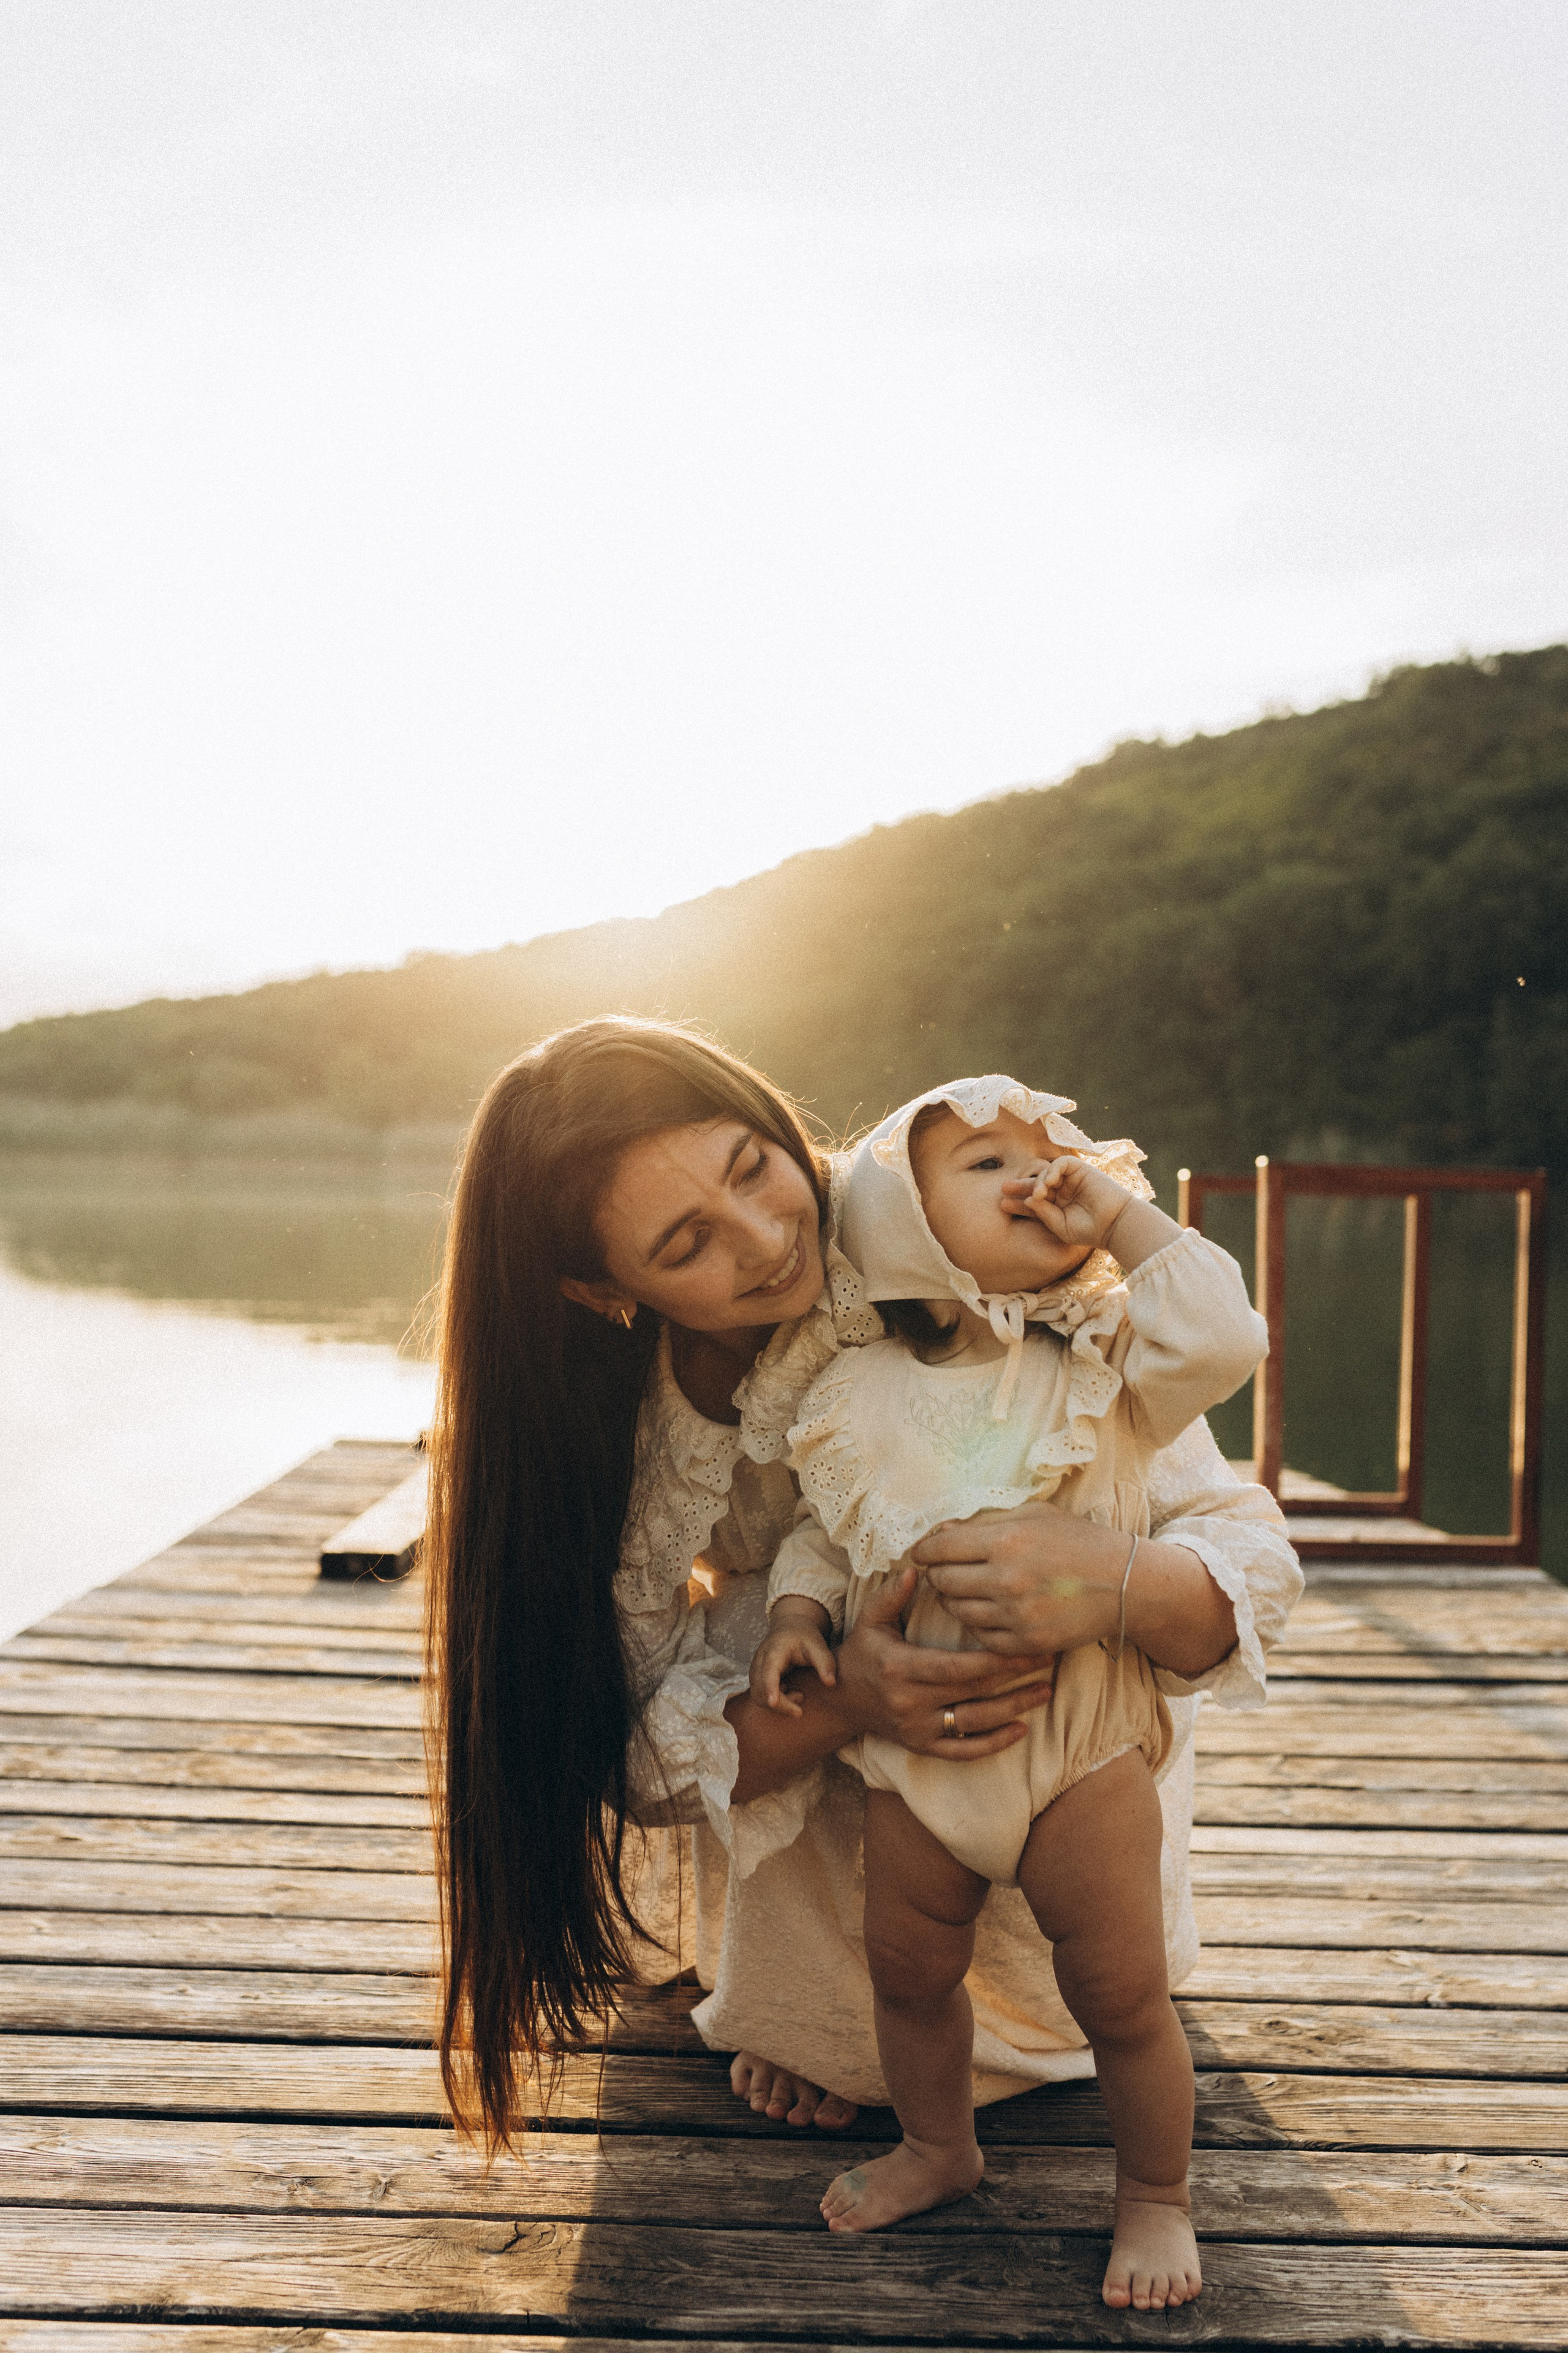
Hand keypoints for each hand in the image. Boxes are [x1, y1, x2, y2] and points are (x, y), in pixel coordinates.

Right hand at [751, 1606, 836, 1717]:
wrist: (790, 1627)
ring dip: (778, 1704)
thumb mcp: (818, 1646)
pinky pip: (759, 1696)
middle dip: (781, 1703)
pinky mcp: (757, 1678)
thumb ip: (825, 1663)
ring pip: (758, 1696)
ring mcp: (755, 1670)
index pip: (768, 1672)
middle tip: (802, 1698)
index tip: (773, 1703)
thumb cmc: (804, 1637)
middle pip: (761, 1690)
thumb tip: (831, 1683)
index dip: (769, 1688)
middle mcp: (760, 1661)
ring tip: (799, 1695)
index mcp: (774, 1651)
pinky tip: (789, 1692)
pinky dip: (774, 1701)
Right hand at [833, 1564, 1056, 1759]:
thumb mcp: (870, 1620)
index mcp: (900, 1668)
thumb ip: (890, 1595)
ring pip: (974, 1723)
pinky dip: (994, 1744)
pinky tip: (1022, 1729)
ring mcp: (917, 1729)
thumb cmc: (862, 1652)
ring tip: (1046, 1691)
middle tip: (1049, 1657)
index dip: (994, 1658)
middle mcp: (910, 1702)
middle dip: (1014, 1676)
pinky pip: (963, 1751)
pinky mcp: (922, 1747)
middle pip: (973, 1691)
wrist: (841, 1702)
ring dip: (1014, 1708)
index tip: (1025, 1642)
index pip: (956, 1666)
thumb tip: (914, 1570)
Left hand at [912, 1501, 1238, 1677]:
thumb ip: (985, 1521)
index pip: (940, 1547)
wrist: (1124, 1582)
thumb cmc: (1077, 1541)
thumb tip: (939, 1531)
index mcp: (1006, 1539)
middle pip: (944, 1581)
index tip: (921, 1553)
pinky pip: (982, 1636)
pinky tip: (989, 1611)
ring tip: (966, 1590)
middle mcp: (1007, 1578)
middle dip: (938, 1575)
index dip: (924, 1550)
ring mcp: (1016, 1614)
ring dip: (956, 1600)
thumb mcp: (1033, 1515)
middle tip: (944, 1571)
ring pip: (958, 1611)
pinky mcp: (1026, 1641)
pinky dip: (979, 1624)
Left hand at [1003, 1155, 1125, 1250]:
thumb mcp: (1060, 1226)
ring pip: (1047, 1172)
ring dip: (1039, 1181)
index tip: (1003, 1204)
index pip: (1033, 1202)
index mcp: (1056, 1207)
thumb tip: (1028, 1199)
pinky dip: (1053, 1169)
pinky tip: (1050, 1183)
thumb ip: (1043, 1214)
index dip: (1018, 1202)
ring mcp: (1071, 1180)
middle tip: (1004, 1187)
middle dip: (1020, 1185)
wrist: (1115, 1224)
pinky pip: (1062, 1162)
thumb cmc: (1089, 1230)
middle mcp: (1062, 1192)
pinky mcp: (1082, 1170)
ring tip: (1039, 1194)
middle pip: (1036, 1184)